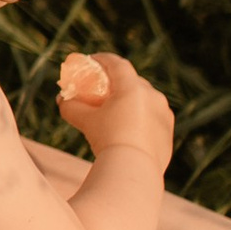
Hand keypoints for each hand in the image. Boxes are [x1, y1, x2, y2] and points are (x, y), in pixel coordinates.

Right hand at [56, 51, 173, 171]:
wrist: (133, 169)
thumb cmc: (107, 140)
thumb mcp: (85, 121)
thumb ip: (71, 106)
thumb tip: (62, 100)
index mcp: (133, 88)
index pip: (118, 64)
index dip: (103, 60)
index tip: (93, 60)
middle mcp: (152, 96)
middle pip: (133, 81)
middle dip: (118, 82)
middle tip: (104, 88)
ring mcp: (163, 113)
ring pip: (145, 100)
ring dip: (131, 100)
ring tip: (118, 110)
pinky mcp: (168, 131)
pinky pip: (153, 117)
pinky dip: (141, 117)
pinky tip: (131, 128)